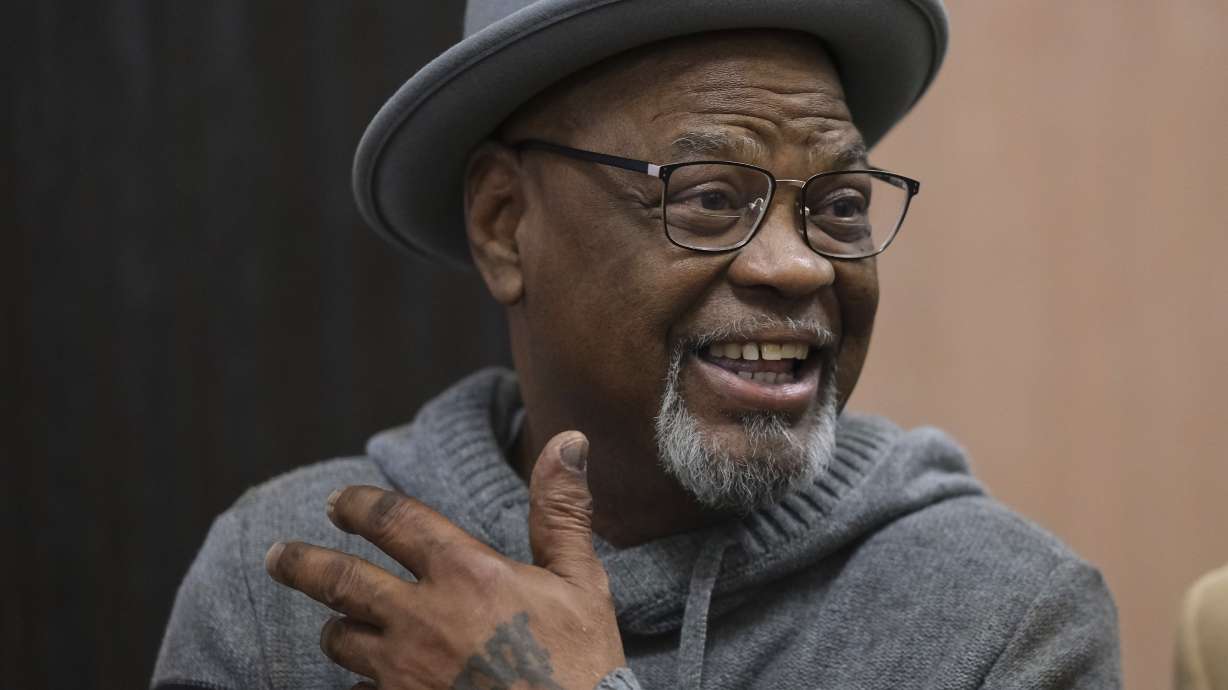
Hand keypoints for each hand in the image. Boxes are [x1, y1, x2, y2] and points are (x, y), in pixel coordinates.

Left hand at [264, 431, 625, 689]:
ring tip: (330, 623)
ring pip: (341, 640)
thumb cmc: (581, 663)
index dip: (359, 505)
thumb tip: (568, 440)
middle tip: (278, 556)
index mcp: (464, 572)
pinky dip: (357, 685)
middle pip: (340, 580)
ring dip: (335, 626)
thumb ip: (561, 511)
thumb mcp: (580, 581)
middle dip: (301, 563)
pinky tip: (362, 685)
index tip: (340, 503)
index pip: (393, 520)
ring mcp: (404, 671)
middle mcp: (422, 617)